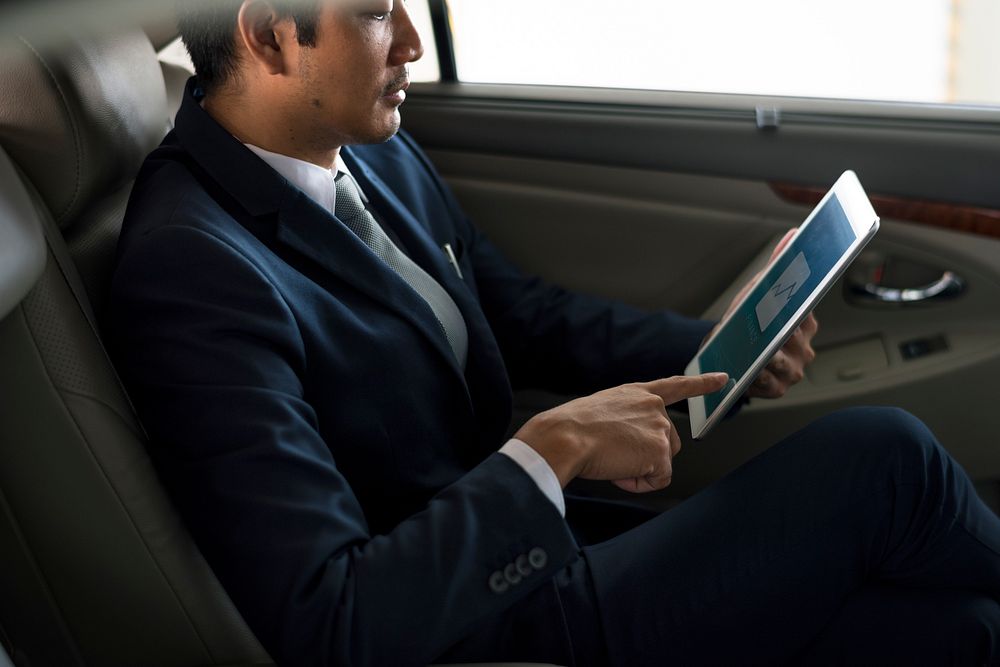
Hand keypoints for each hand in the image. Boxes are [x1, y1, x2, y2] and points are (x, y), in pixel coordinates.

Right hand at [513, 373, 728, 492]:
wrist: (565, 436)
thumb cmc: (572, 427)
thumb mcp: (602, 411)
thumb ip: (625, 420)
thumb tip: (628, 446)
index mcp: (637, 393)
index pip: (676, 385)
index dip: (702, 383)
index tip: (723, 378)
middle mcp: (654, 405)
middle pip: (667, 443)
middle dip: (645, 456)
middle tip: (613, 454)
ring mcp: (660, 426)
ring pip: (661, 463)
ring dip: (638, 469)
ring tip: (611, 459)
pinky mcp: (661, 451)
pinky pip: (656, 480)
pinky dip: (637, 483)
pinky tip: (618, 470)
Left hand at [709, 228, 818, 399]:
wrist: (724, 353)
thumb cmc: (747, 321)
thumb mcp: (759, 290)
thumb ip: (777, 263)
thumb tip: (794, 234)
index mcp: (805, 323)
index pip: (806, 310)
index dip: (798, 303)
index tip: (791, 300)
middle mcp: (805, 348)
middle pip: (793, 337)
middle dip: (777, 330)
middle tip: (766, 324)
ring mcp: (793, 370)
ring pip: (781, 360)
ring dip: (765, 354)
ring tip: (752, 349)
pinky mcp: (777, 388)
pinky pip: (767, 381)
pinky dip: (754, 375)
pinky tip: (745, 369)